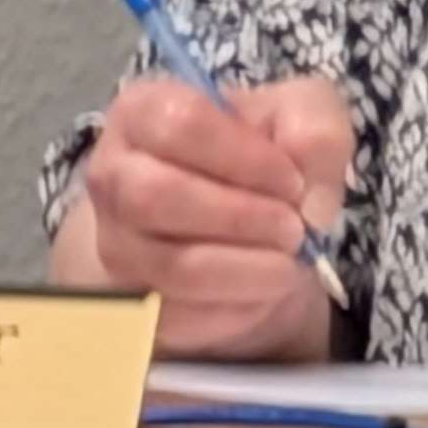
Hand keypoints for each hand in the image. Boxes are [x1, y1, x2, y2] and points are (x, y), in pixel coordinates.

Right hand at [47, 72, 354, 362]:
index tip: (292, 180)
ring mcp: (114, 243)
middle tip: (294, 228)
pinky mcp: (132, 301)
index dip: (245, 158)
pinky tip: (263, 288)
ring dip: (247, 269)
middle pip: (156, 197)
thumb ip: (316, 132)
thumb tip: (311, 202)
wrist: (238, 220)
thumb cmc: (260, 152)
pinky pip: (180, 317)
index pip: (179, 126)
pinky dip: (237, 308)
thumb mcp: (301, 115)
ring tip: (288, 261)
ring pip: (172, 266)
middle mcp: (111, 175)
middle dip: (241, 218)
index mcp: (143, 111)